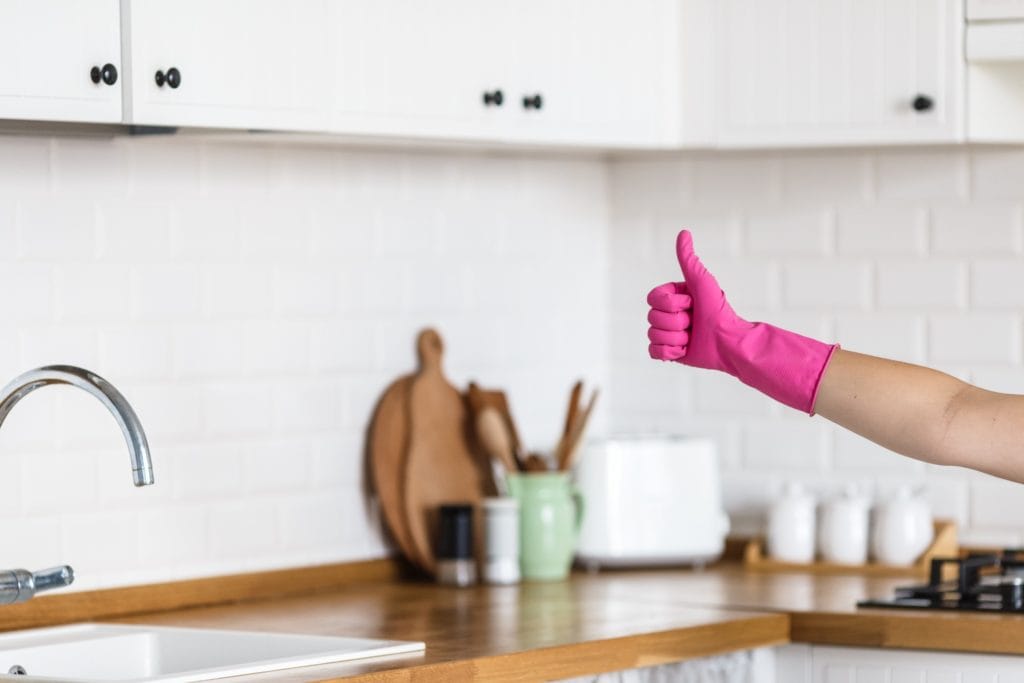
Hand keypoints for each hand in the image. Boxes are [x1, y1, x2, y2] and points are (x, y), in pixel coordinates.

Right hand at [647, 230, 751, 371]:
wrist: (728, 341)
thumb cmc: (718, 310)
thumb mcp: (701, 281)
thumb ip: (688, 259)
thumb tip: (683, 233)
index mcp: (672, 296)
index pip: (653, 299)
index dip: (671, 304)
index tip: (691, 303)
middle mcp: (667, 313)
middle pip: (652, 317)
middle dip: (676, 322)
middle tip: (694, 322)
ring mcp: (667, 333)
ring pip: (653, 335)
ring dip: (676, 338)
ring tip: (692, 336)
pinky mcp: (668, 351)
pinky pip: (653, 351)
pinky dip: (669, 352)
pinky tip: (684, 349)